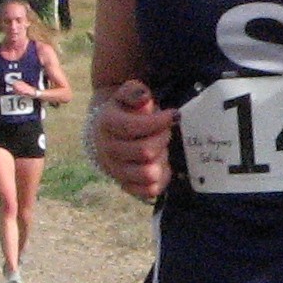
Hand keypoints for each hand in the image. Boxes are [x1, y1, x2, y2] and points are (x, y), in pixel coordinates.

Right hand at [95, 80, 177, 201]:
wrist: (109, 131)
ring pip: (148, 174)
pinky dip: (161, 177)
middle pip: (145, 151)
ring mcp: (116, 170)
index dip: (159, 121)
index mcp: (107, 123)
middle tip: (165, 131)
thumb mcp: (127, 93)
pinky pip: (150, 190)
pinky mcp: (126, 185)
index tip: (174, 114)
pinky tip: (161, 163)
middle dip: (162, 138)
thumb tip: (144, 97)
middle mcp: (107, 149)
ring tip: (161, 148)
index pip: (133, 127)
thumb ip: (135, 91)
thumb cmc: (126, 110)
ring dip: (162, 159)